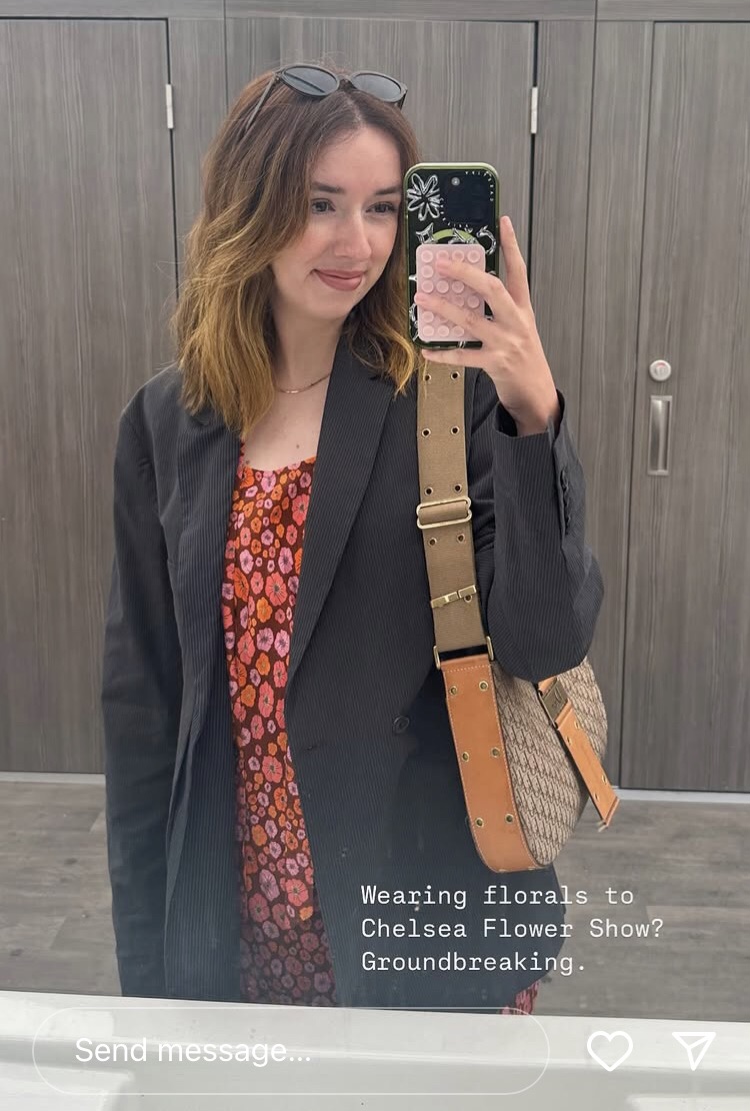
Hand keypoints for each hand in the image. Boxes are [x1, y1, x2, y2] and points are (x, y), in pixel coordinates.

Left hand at [413, 216, 559, 433]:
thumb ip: (500, 310)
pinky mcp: (495, 364)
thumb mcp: (520, 328)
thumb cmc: (524, 358)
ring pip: (471, 321)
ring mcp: (506, 343)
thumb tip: (469, 291)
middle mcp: (516, 322)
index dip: (511, 245)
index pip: (519, 271)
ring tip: (423, 298)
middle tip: (442, 263)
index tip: (502, 221)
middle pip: (492, 289)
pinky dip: (442, 353)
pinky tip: (427, 349)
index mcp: (523, 309)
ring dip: (444, 308)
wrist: (537, 393)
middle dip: (465, 273)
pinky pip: (463, 356)